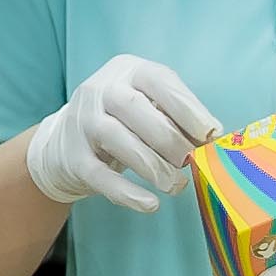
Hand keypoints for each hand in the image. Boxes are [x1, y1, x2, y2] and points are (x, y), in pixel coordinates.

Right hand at [23, 54, 220, 211]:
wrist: (64, 142)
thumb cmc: (123, 122)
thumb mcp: (148, 106)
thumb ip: (176, 117)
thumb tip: (212, 138)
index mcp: (127, 71)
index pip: (159, 81)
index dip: (187, 107)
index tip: (211, 132)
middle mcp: (100, 89)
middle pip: (135, 109)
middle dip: (170, 139)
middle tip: (191, 162)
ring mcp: (82, 122)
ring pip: (118, 140)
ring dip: (153, 166)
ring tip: (176, 185)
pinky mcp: (73, 157)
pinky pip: (100, 176)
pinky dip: (127, 193)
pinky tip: (150, 204)